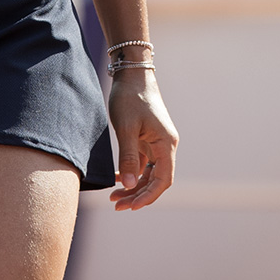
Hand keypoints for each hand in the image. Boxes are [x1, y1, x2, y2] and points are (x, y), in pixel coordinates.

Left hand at [107, 70, 177, 210]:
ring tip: (114, 197)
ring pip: (148, 173)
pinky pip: (142, 163)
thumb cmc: (129, 97)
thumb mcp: (126, 127)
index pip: (163, 180)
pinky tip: (118, 180)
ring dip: (134, 186)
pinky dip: (131, 173)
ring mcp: (156, 143)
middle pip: (156, 180)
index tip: (130, 206)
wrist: (131, 73)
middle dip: (138, 195)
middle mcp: (165, 146)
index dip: (148, 196)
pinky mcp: (146, 139)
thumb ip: (128, 157)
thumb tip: (130, 186)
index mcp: (166, 144)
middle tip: (116, 205)